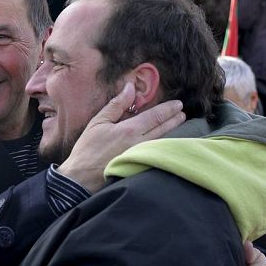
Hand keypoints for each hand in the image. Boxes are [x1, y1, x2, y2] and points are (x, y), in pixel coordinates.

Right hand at [56, 82, 185, 192]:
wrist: (82, 178)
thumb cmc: (87, 149)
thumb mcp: (98, 122)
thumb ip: (116, 105)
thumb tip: (130, 88)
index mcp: (130, 130)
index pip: (155, 116)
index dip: (168, 109)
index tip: (178, 104)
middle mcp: (140, 143)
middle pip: (163, 129)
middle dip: (174, 120)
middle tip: (183, 113)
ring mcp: (142, 157)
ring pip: (162, 141)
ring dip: (173, 131)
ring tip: (181, 124)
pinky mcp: (140, 167)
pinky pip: (157, 152)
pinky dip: (165, 144)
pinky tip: (168, 142)